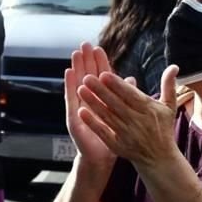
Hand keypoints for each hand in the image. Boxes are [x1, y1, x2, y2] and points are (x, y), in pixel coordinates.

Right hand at [64, 43, 116, 168]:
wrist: (102, 157)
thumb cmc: (113, 136)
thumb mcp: (122, 114)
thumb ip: (126, 96)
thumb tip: (132, 79)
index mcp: (102, 100)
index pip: (101, 78)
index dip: (100, 63)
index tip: (98, 48)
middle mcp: (90, 101)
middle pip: (88, 77)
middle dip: (86, 60)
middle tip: (84, 44)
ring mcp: (80, 108)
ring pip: (79, 84)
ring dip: (77, 68)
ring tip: (76, 54)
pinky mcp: (74, 117)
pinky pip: (71, 99)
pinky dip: (70, 86)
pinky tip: (69, 73)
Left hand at [76, 64, 181, 172]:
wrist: (160, 158)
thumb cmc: (163, 128)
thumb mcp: (169, 106)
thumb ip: (169, 85)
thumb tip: (175, 66)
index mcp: (148, 110)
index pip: (130, 95)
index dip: (117, 85)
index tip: (104, 73)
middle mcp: (137, 121)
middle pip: (116, 104)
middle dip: (100, 90)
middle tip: (86, 77)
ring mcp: (126, 134)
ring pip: (107, 116)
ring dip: (93, 103)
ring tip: (80, 90)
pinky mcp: (118, 145)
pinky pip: (103, 132)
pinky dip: (93, 122)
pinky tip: (81, 112)